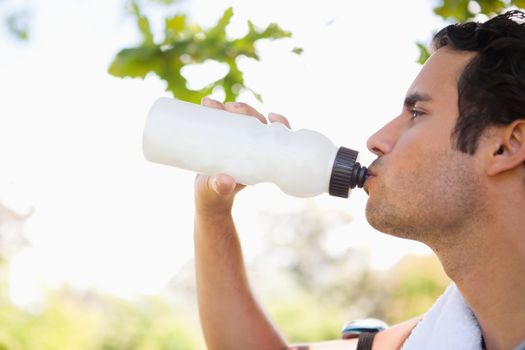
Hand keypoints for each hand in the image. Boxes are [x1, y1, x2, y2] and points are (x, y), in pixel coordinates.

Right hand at [194, 97, 290, 214]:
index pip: (276, 138)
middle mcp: (253, 149)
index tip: (272, 116)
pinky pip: (226, 121)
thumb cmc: (215, 195)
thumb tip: (225, 181)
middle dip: (246, 111)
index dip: (280, 124)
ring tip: (211, 104)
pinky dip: (217, 111)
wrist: (207, 197)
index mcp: (260, 159)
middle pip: (257, 123)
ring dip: (229, 108)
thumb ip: (221, 188)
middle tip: (228, 107)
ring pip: (240, 119)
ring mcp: (239, 143)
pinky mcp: (226, 140)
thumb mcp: (217, 191)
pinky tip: (207, 104)